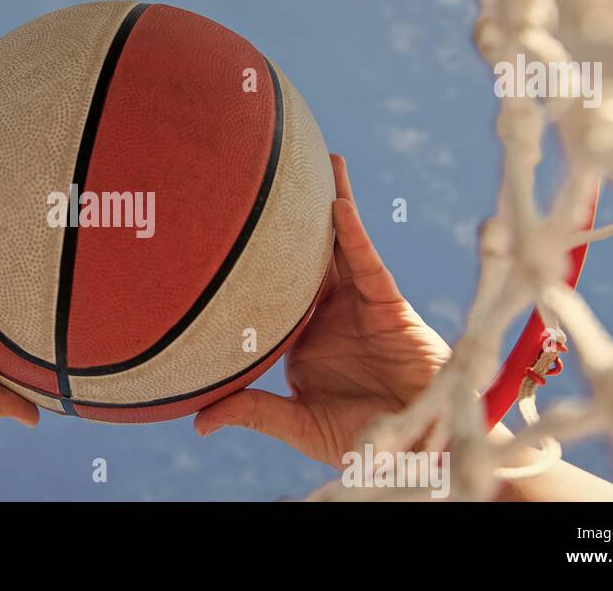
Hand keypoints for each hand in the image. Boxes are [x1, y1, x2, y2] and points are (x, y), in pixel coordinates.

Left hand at [195, 155, 450, 466]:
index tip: (222, 228)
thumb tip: (197, 421)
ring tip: (318, 161)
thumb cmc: (360, 439)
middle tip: (272, 171)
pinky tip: (338, 207)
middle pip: (306, 255)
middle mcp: (329, 312)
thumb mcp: (298, 424)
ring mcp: (360, 305)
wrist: (416, 450)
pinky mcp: (390, 305)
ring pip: (340, 246)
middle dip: (294, 216)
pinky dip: (354, 236)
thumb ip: (253, 411)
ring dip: (331, 204)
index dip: (253, 260)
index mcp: (302, 336)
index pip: (272, 289)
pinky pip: (369, 264)